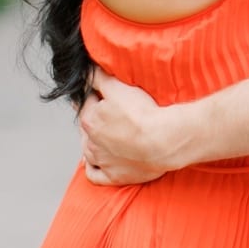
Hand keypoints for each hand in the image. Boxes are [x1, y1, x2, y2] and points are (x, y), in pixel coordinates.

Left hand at [78, 67, 169, 186]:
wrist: (162, 141)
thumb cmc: (143, 115)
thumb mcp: (118, 87)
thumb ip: (98, 77)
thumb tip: (86, 71)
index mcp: (90, 120)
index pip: (85, 103)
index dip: (94, 95)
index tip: (101, 92)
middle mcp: (91, 142)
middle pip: (87, 127)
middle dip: (94, 118)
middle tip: (108, 111)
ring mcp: (102, 161)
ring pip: (88, 150)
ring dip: (93, 141)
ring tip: (105, 134)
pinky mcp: (113, 176)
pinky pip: (94, 175)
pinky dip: (92, 167)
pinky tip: (95, 162)